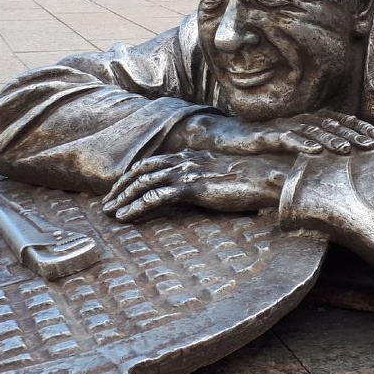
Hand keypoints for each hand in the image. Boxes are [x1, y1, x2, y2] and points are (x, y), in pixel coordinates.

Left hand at [103, 150, 289, 221]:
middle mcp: (184, 159)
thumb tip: (195, 192)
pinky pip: (156, 197)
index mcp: (189, 155)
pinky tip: (126, 217)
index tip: (119, 189)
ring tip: (110, 213)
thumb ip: (204, 178)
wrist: (267, 176)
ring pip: (143, 183)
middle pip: (141, 171)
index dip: (132, 176)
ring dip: (123, 198)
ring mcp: (187, 172)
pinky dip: (136, 207)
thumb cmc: (249, 179)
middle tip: (106, 203)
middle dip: (120, 187)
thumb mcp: (220, 175)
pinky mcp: (192, 187)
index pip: (151, 163)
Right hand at [168, 109, 373, 157]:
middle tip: (373, 144)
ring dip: (332, 139)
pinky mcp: (264, 134)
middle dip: (354, 133)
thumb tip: (341, 170)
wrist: (223, 139)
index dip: (360, 128)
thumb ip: (313, 156)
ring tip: (348, 150)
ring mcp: (282, 125)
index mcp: (307, 122)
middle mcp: (297, 119)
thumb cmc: (261, 148)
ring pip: (312, 129)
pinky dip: (301, 143)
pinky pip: (286, 137)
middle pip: (332, 124)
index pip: (340, 121)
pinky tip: (314, 151)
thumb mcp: (292, 152)